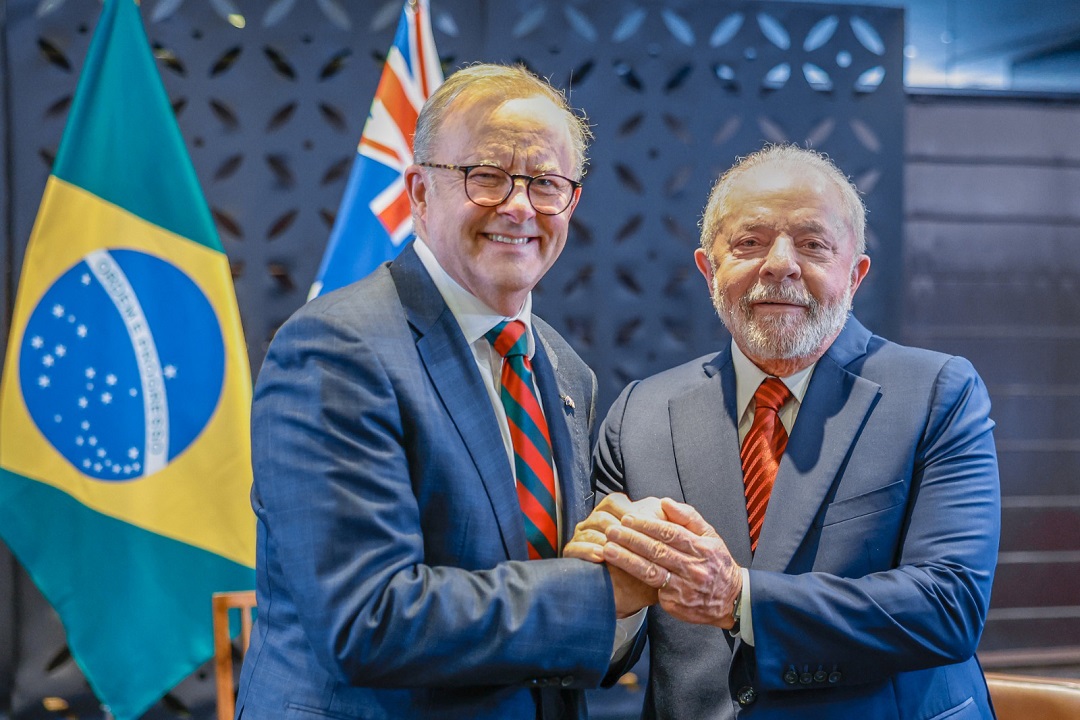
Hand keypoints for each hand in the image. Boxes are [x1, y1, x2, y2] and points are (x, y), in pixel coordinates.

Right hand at [564, 494, 664, 617]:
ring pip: (586, 530)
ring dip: (600, 539)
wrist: (631, 592)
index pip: (614, 502)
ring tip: (611, 549)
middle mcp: (596, 521)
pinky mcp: (573, 553)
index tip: (640, 524)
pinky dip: (586, 551)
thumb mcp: (662, 544)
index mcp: (615, 513)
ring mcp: (583, 536)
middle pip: (600, 515)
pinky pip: (574, 548)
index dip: (626, 512)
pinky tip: (599, 556)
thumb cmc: (648, 565)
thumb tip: (667, 504)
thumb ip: (667, 522)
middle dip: (614, 527)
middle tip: (626, 537)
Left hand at [604, 498, 742, 627]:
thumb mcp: (711, 536)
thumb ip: (688, 517)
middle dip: (631, 539)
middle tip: (612, 530)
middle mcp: (693, 568)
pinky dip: (634, 580)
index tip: (628, 518)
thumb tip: (665, 502)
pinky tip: (618, 571)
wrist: (731, 600)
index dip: (647, 525)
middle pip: (657, 551)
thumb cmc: (716, 563)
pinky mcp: (674, 604)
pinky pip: (652, 589)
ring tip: (608, 549)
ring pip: (650, 571)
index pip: (670, 533)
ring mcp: (683, 588)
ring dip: (627, 560)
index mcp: (702, 548)